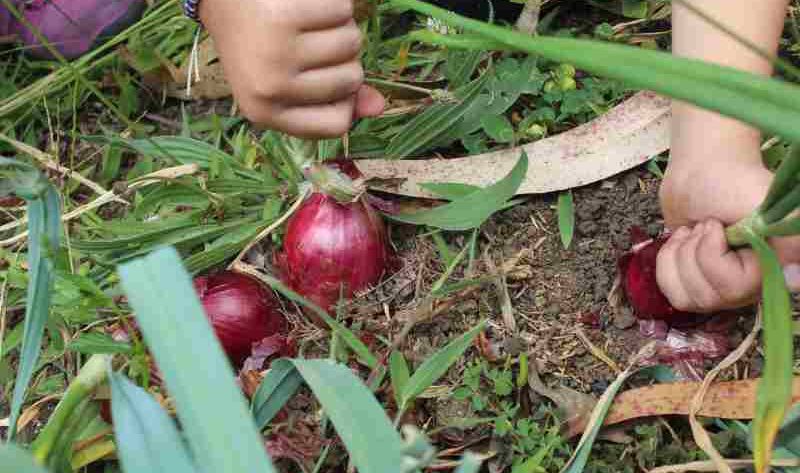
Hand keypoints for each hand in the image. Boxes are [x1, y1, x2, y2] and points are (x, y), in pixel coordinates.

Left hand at [199, 0, 384, 137]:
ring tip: (310, 21)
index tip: (330, 80)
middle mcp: (269, 88)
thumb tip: (380, 106)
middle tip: (312, 42)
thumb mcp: (284, 80)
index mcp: (265, 113)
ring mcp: (276, 51)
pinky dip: (334, 3)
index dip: (345, 101)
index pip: (336, 125)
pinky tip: (308, 2)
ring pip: (352, 42)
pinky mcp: (285, 14)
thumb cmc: (258, 42)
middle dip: (345, 58)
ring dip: (342, 26)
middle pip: (350, 81)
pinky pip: (343, 10)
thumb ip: (333, 97)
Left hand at [656, 157, 799, 312]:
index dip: (714, 259)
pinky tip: (683, 241)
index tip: (716, 227)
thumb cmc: (734, 183)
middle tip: (707, 223)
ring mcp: (723, 292)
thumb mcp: (765, 203)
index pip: (737, 287)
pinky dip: (668, 261)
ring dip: (682, 254)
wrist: (702, 174)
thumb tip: (793, 280)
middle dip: (697, 249)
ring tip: (697, 231)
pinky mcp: (696, 288)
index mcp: (774, 269)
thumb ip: (788, 236)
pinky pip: (672, 293)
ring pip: (688, 298)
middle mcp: (751, 288)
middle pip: (710, 296)